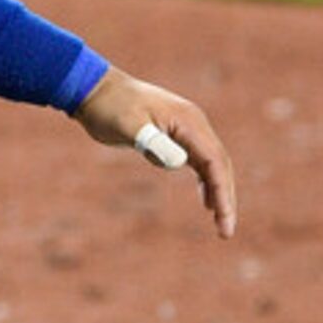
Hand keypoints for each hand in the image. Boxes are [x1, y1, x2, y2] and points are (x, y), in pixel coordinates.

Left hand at [71, 68, 236, 236]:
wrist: (96, 89)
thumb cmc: (110, 108)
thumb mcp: (127, 126)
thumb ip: (153, 142)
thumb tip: (181, 162)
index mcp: (188, 121)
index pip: (214, 162)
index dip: (222, 191)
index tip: (223, 219)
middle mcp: (194, 124)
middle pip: (220, 165)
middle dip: (226, 198)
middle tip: (226, 232)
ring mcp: (187, 129)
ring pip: (212, 165)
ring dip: (219, 192)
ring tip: (221, 224)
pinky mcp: (177, 135)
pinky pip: (199, 162)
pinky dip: (205, 182)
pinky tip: (206, 202)